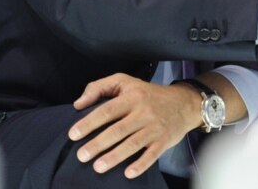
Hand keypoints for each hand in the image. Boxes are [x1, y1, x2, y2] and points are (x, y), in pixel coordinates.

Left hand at [68, 73, 200, 179]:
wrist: (184, 103)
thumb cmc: (149, 94)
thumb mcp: (126, 82)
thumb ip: (100, 87)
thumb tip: (78, 104)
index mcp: (132, 97)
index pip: (107, 110)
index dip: (89, 122)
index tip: (73, 134)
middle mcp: (144, 112)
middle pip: (118, 130)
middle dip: (98, 144)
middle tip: (81, 156)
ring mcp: (154, 127)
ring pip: (132, 144)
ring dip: (114, 156)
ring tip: (97, 167)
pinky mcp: (163, 141)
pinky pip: (152, 154)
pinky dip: (140, 164)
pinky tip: (128, 173)